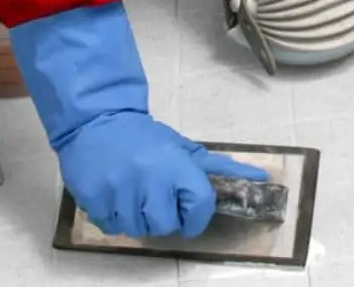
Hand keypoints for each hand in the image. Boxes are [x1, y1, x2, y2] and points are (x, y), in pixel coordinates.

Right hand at [9, 1, 266, 239]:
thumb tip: (259, 176)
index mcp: (175, 166)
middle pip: (167, 225)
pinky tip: (117, 196)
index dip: (198, 215)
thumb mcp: (182, 147)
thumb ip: (216, 166)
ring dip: (140, 219)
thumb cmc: (145, 137)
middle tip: (159, 199)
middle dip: (166, 217)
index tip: (191, 212)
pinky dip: (117, 218)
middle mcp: (149, 181)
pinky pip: (113, 228)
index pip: (199, 206)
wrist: (97, 122)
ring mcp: (119, 193)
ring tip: (135, 195)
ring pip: (139, 230)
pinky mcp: (95, 202)